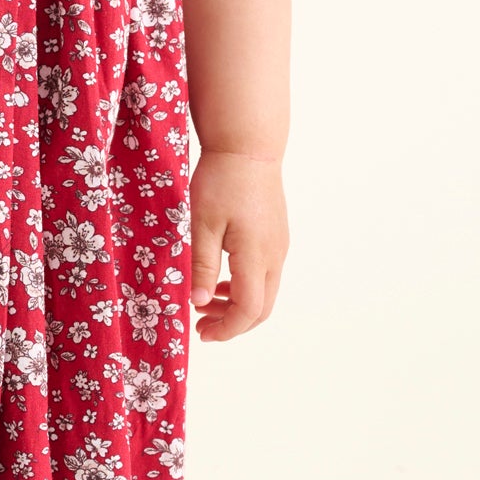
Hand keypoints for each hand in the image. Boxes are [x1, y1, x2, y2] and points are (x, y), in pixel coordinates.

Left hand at [189, 150, 286, 340]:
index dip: (227, 329)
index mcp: (256, 255)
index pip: (249, 310)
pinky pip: (265, 274)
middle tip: (201, 325)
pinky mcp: (276, 236)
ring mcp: (279, 246)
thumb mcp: (202, 225)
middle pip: (262, 308)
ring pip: (265, 292)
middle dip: (233, 323)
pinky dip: (245, 287)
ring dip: (238, 305)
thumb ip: (203, 267)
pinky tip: (221, 280)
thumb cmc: (221, 181)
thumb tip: (200, 304)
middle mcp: (275, 255)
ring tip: (206, 303)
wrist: (247, 146)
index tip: (202, 333)